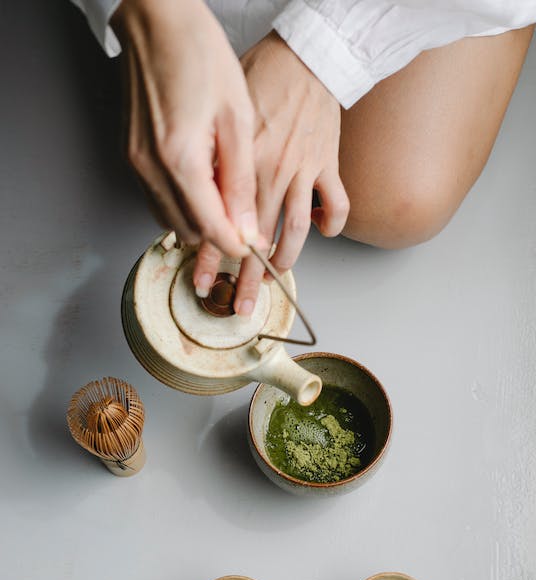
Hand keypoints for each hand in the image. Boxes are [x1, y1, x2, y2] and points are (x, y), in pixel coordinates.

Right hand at [112, 0, 258, 293]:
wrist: (158, 22)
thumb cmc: (201, 57)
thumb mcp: (238, 119)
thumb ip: (241, 181)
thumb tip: (247, 227)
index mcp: (181, 161)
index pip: (211, 229)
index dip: (237, 242)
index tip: (255, 242)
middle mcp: (151, 169)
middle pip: (189, 231)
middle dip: (218, 231)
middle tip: (242, 211)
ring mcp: (135, 164)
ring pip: (170, 219)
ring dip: (198, 218)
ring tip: (222, 189)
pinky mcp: (130, 156)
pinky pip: (156, 198)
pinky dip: (181, 201)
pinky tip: (200, 177)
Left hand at [194, 31, 349, 315]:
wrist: (305, 56)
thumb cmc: (261, 79)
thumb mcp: (224, 121)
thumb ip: (215, 164)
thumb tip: (202, 200)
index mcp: (243, 167)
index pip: (224, 224)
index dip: (212, 258)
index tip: (205, 282)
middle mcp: (272, 175)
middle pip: (258, 240)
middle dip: (249, 278)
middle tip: (242, 306)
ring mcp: (304, 172)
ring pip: (296, 231)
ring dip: (287, 260)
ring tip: (279, 278)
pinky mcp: (329, 165)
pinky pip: (337, 205)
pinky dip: (333, 224)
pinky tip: (324, 232)